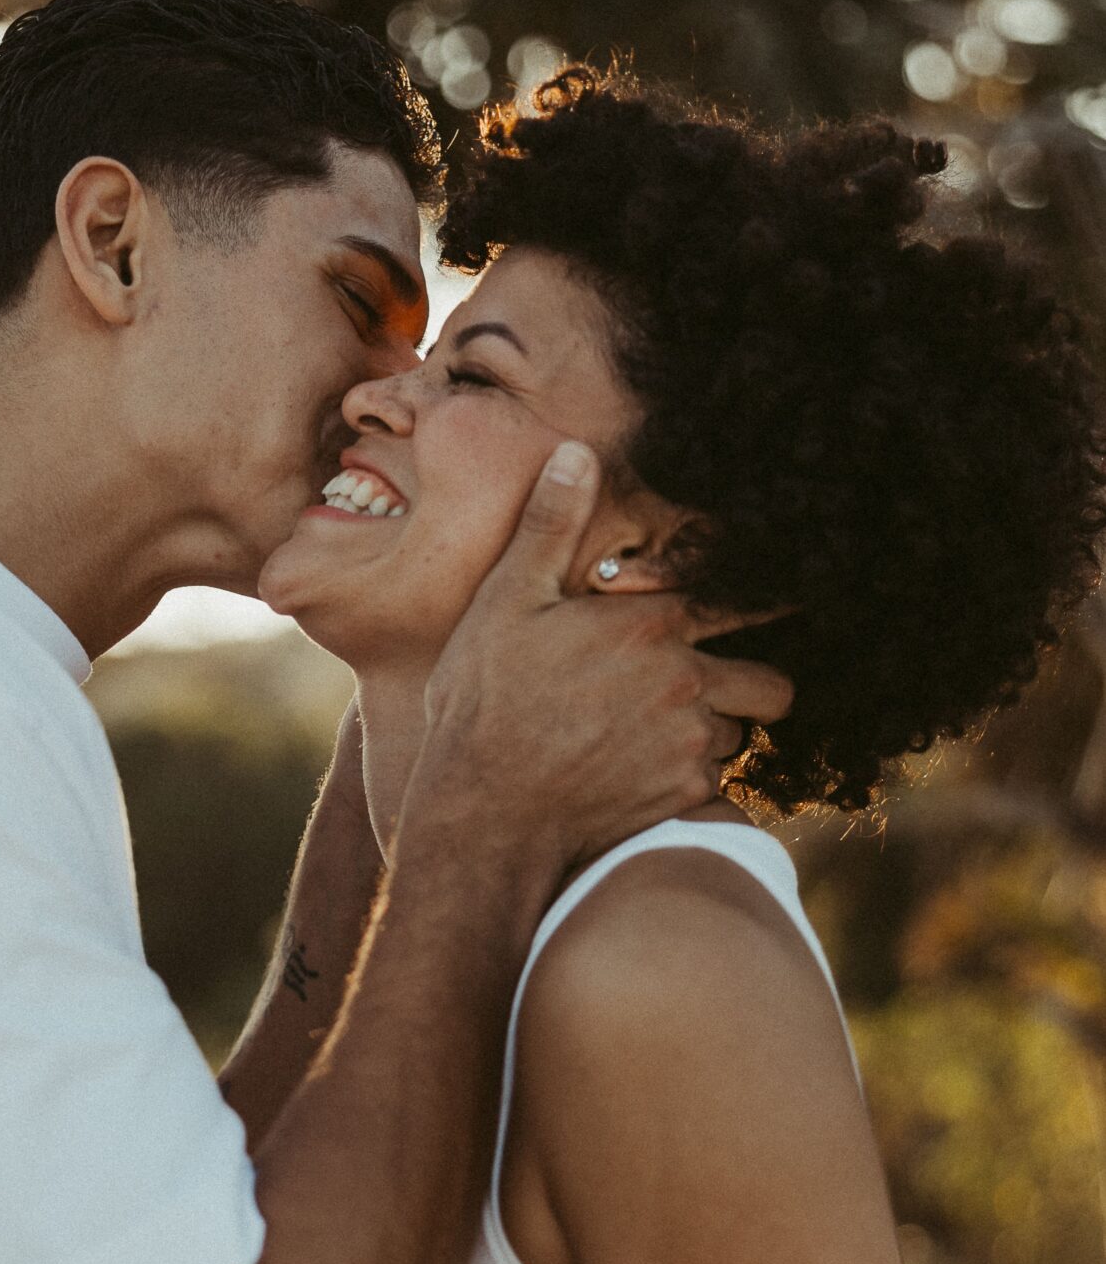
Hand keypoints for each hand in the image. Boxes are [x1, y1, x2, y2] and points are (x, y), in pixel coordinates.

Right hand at [415, 442, 791, 906]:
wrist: (483, 811)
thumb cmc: (484, 702)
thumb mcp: (506, 602)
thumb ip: (551, 526)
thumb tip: (578, 452)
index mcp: (650, 622)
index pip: (743, 603)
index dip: (761, 606)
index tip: (780, 608)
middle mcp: (685, 680)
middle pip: (771, 685)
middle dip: (753, 688)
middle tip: (717, 693)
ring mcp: (688, 744)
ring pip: (737, 737)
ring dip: (711, 736)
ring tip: (656, 737)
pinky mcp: (681, 797)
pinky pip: (713, 786)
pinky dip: (686, 781)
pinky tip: (639, 778)